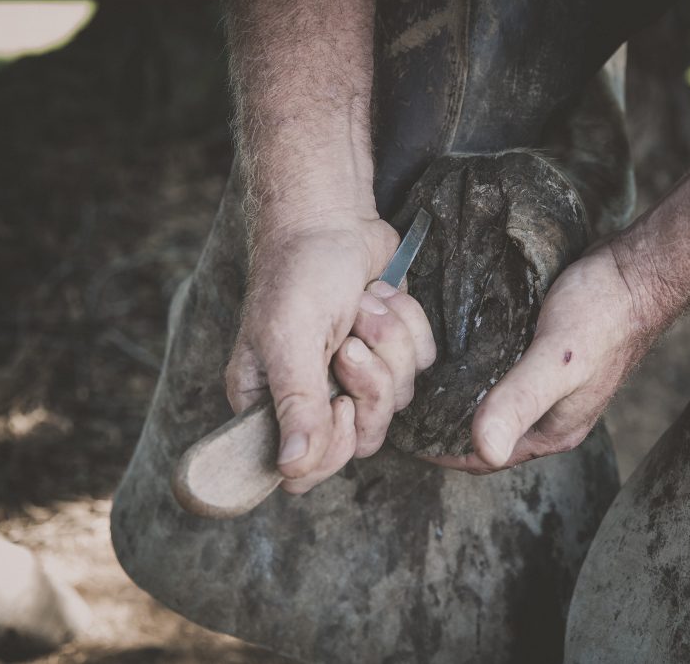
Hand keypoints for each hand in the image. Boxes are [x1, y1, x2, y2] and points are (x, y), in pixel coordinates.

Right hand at [225, 212, 433, 493]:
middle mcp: (311, 398)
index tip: (342, 404)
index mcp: (269, 403)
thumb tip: (290, 471)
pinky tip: (380, 295)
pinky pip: (421, 364)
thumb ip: (295, 406)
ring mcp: (355, 376)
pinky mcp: (390, 351)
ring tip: (362, 306)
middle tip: (351, 341)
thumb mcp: (289, 340)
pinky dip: (408, 325)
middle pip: (364, 437)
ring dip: (389, 344)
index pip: (307, 469)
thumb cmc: (298, 273)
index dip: (336, 445)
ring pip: (398, 399)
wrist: (332, 217)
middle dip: (371, 383)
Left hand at [427, 240, 671, 472]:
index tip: (403, 436)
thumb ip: (519, 402)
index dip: (443, 453)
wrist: (638, 270)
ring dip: (459, 395)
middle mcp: (552, 414)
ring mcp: (552, 384)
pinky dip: (476, 368)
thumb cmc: (602, 314)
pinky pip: (502, 371)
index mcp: (553, 431)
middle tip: (402, 402)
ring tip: (419, 378)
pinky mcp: (547, 354)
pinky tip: (453, 350)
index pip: (485, 458)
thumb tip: (483, 451)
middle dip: (446, 425)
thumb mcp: (555, 360)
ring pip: (494, 400)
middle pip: (488, 431)